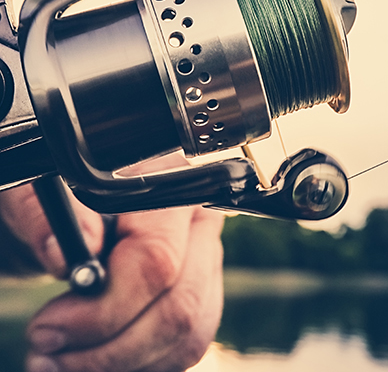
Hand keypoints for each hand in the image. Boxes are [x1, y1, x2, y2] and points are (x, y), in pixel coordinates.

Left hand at [0, 174, 223, 371]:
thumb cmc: (51, 198)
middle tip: (48, 354)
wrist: (66, 211)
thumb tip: (68, 255)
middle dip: (111, 348)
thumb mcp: (29, 195)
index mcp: (168, 184)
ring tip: (63, 359)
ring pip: (188, 334)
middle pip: (180, 306)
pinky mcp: (202, 290)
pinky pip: (188, 344)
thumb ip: (45, 216)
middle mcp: (198, 221)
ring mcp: (206, 258)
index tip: (50, 329)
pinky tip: (98, 357)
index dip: (107, 308)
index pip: (157, 259)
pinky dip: (141, 363)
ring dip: (123, 363)